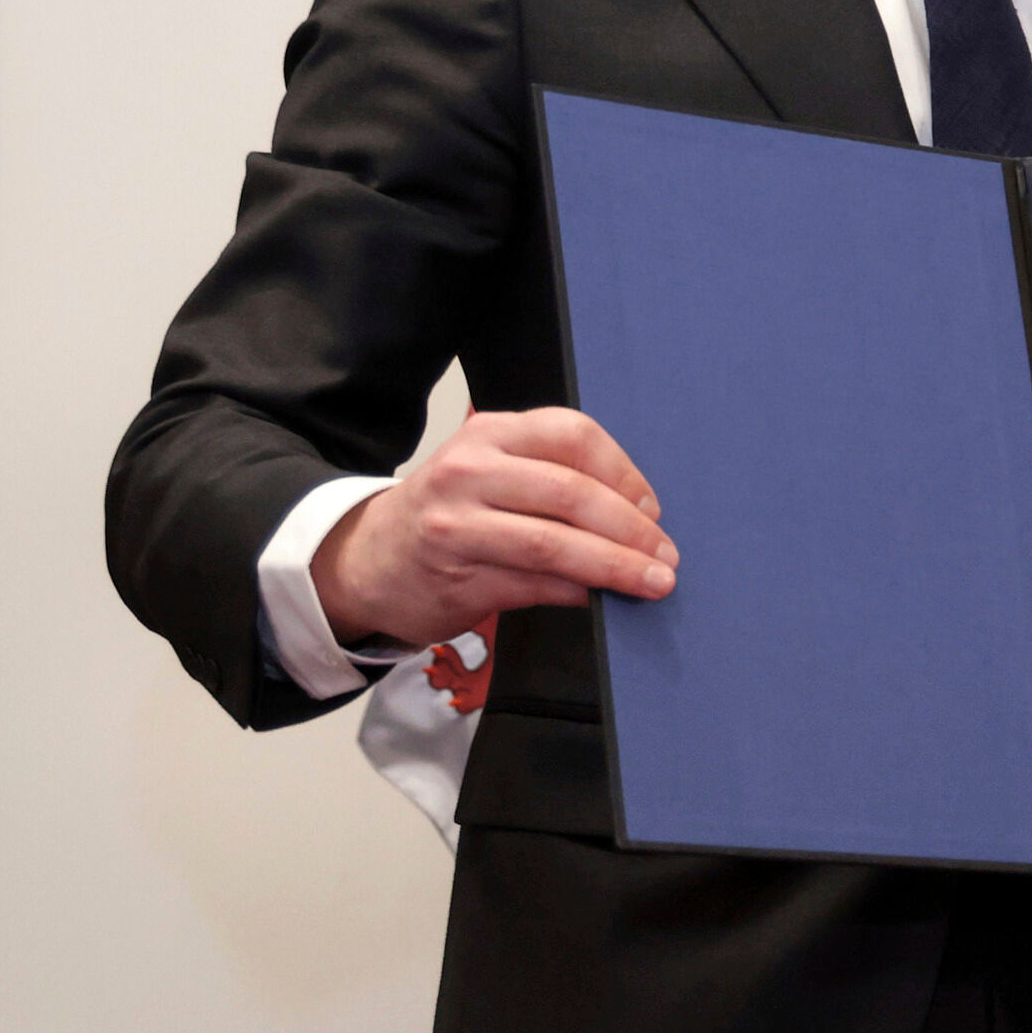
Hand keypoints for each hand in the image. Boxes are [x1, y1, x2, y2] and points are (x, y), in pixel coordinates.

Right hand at [310, 407, 676, 650]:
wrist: (365, 559)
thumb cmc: (448, 511)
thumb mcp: (489, 470)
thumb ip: (552, 477)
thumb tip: (638, 517)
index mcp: (490, 434)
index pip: (573, 435)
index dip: (624, 473)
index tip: (653, 509)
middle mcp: (469, 472)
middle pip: (571, 492)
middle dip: (630, 528)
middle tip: (666, 554)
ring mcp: (457, 526)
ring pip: (554, 544)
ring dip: (614, 567)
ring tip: (652, 582)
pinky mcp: (456, 577)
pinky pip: (533, 585)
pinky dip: (576, 592)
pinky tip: (598, 598)